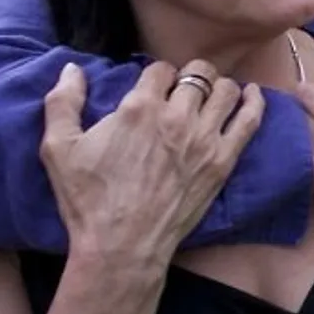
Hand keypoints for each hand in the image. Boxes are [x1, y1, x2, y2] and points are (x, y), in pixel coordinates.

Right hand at [40, 60, 263, 265]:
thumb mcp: (58, 147)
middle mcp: (176, 117)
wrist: (122, 244)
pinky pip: (250, 120)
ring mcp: (204, 138)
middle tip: (186, 88)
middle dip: (191, 75)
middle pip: (198, 75)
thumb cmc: (88, 199)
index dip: (158, 75)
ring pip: (226, 90)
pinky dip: (255, 102)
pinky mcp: (223, 160)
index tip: (155, 88)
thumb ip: (62, 102)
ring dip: (220, 86)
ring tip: (213, 94)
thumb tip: (72, 69)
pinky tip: (253, 94)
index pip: (161, 69)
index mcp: (139, 108)